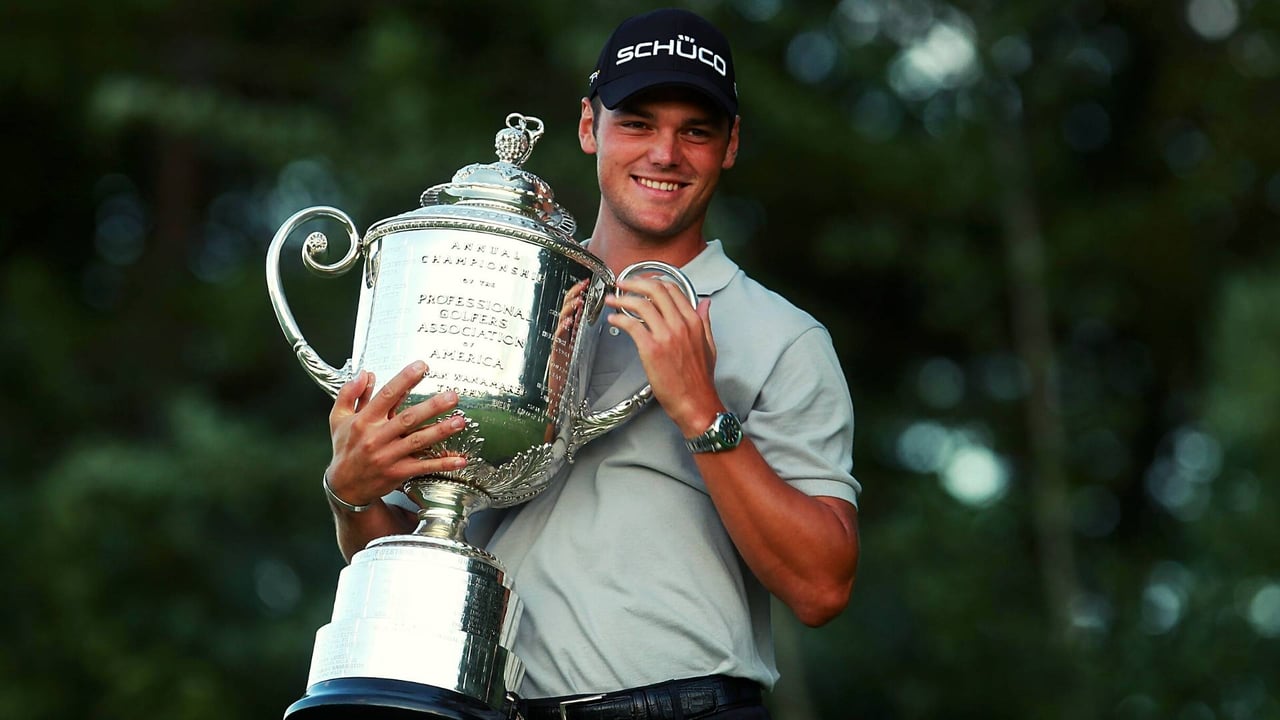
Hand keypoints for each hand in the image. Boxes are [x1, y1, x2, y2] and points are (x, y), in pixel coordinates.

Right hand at [325, 360, 468, 506]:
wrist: (344, 486)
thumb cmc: (345, 448)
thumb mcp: (338, 418)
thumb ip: (350, 393)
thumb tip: (365, 374)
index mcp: (364, 421)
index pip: (386, 396)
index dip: (404, 379)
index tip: (421, 367)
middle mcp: (377, 438)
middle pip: (408, 418)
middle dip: (432, 406)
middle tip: (452, 396)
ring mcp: (389, 456)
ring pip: (418, 441)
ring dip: (441, 431)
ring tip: (459, 421)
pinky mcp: (398, 472)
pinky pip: (423, 466)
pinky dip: (442, 463)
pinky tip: (459, 459)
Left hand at [605, 277, 721, 435]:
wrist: (695, 402)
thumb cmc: (699, 379)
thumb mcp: (709, 344)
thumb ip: (704, 321)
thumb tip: (705, 303)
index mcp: (693, 322)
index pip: (673, 289)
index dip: (653, 281)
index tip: (642, 283)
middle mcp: (680, 324)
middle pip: (655, 290)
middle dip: (634, 282)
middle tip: (622, 284)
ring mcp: (666, 336)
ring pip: (641, 304)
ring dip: (622, 299)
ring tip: (612, 300)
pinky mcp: (652, 349)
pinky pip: (631, 325)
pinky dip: (619, 319)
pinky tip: (613, 320)